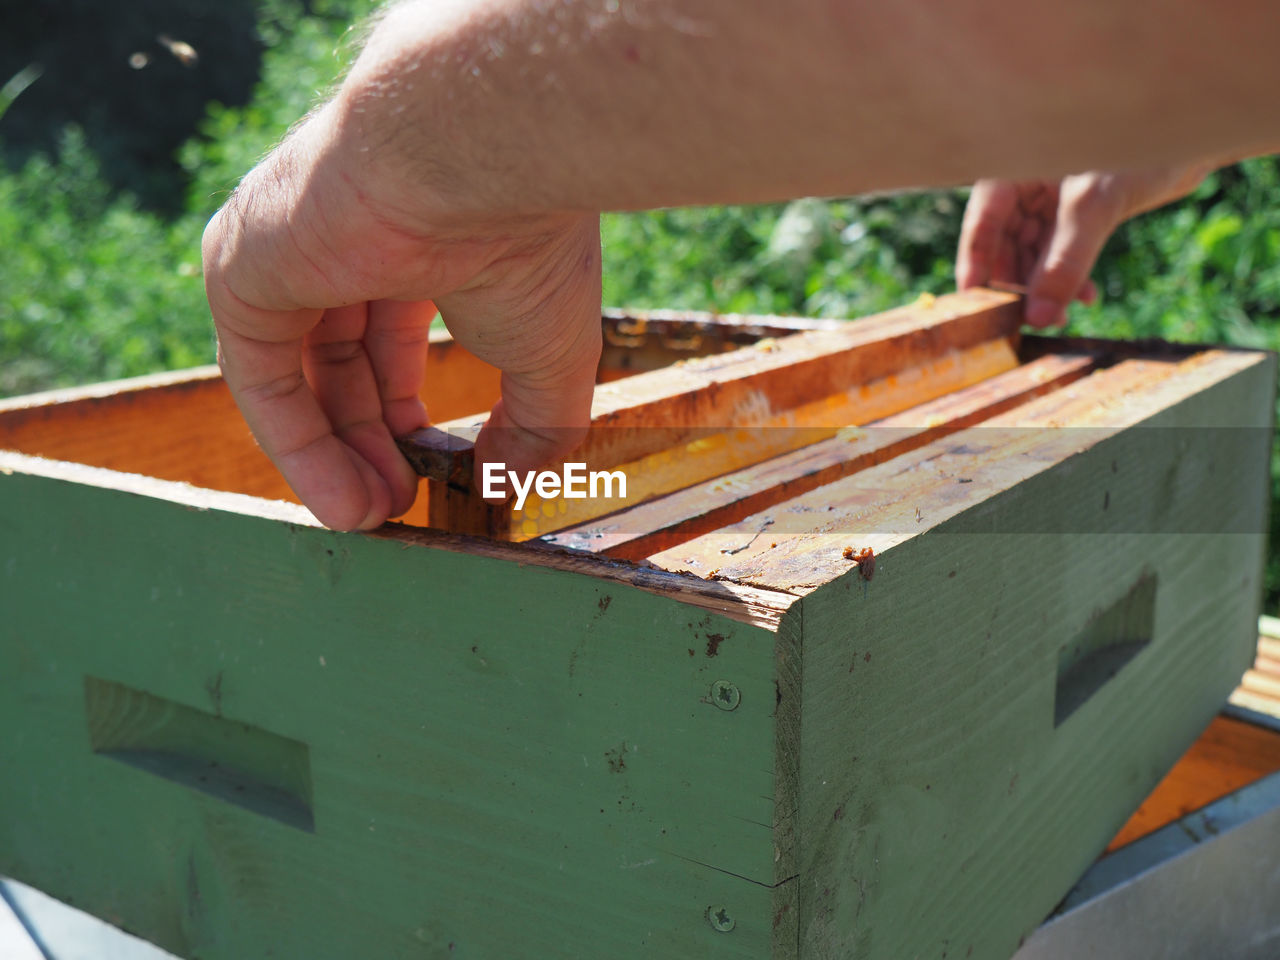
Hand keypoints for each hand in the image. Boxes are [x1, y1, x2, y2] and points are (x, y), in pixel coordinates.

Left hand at [202, 100, 602, 531]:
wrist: (477, 161)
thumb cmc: (526, 244)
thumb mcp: (551, 357)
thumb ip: (535, 426)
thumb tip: (512, 486)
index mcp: (408, 246)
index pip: (385, 342)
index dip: (402, 418)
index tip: (431, 479)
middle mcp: (339, 245)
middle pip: (337, 367)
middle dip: (367, 447)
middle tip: (396, 510)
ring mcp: (285, 252)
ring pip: (295, 375)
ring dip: (332, 458)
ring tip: (372, 519)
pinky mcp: (242, 267)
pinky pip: (259, 374)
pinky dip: (298, 446)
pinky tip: (345, 502)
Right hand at [956, 166, 1211, 327]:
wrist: (1190, 135)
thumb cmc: (1135, 149)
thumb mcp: (1094, 207)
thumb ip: (1064, 264)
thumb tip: (1038, 318)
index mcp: (1013, 169)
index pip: (980, 226)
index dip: (976, 269)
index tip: (977, 308)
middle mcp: (1024, 185)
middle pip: (1003, 247)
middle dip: (1018, 286)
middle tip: (1032, 320)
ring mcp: (1048, 201)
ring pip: (1032, 256)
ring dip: (1045, 289)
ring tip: (1065, 314)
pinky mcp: (1074, 214)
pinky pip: (1059, 254)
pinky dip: (1070, 278)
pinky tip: (1087, 295)